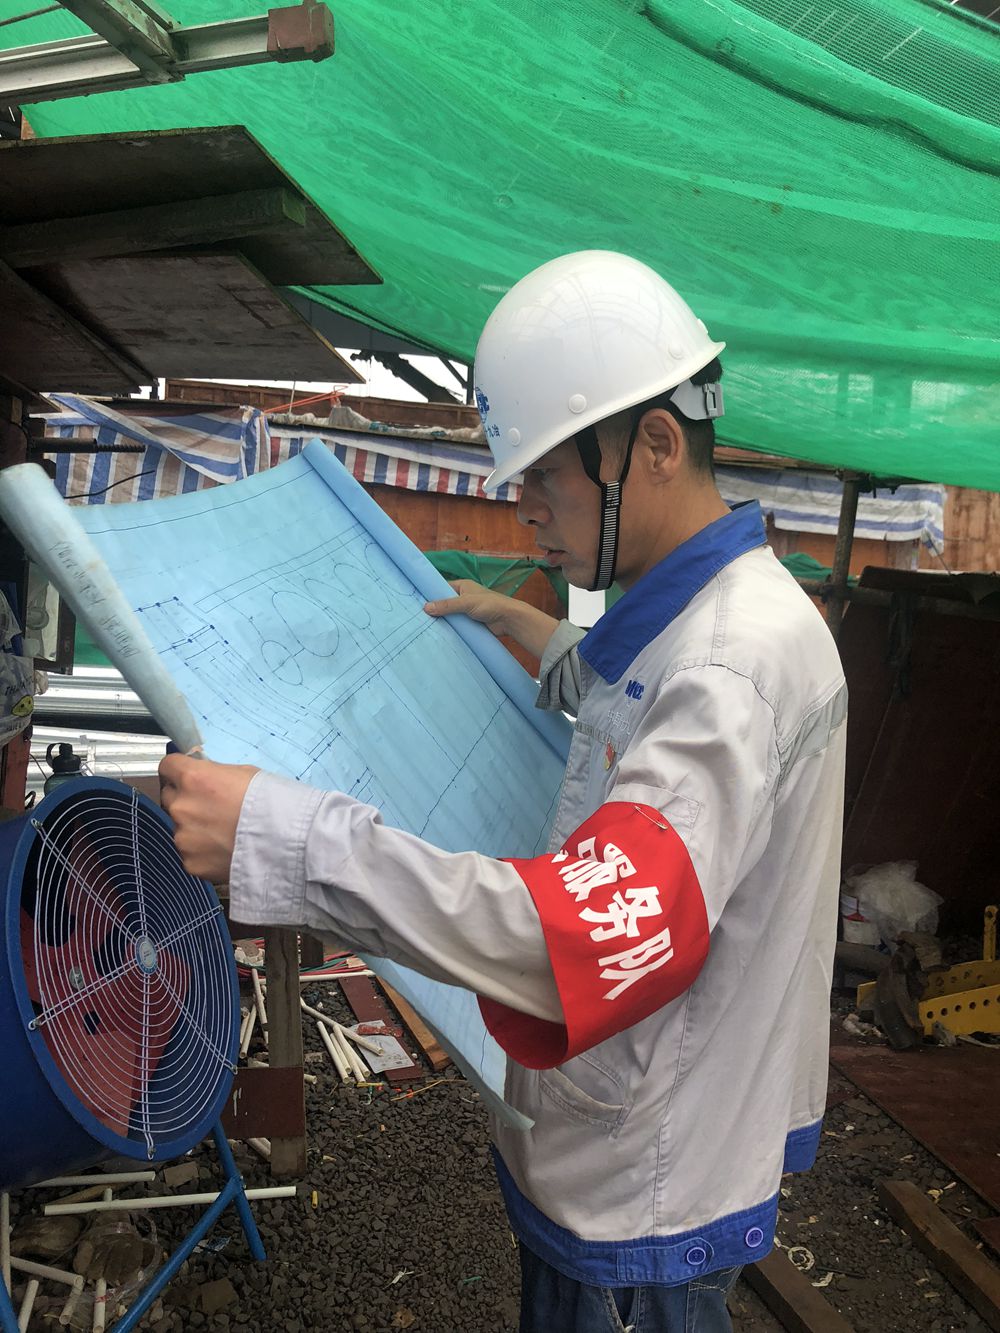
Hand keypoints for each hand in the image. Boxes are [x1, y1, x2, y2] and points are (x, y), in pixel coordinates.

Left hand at [159, 754, 259, 881]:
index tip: (185, 775)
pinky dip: (202, 851)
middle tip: (210, 806)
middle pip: (169, 797)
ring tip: (224, 833)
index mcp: (193, 778)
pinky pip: (189, 852)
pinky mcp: (190, 863)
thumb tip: (205, 778)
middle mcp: (181, 807)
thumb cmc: (271, 802)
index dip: (178, 770)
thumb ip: (214, 775)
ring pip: (179, 827)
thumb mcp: (244, 773)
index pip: (167, 766)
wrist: (286, 842)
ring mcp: (183, 838)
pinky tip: (225, 849)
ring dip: (194, 827)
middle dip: (185, 799)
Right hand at [424, 579, 511, 637]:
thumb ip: (447, 605)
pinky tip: (439, 634)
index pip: (442, 588)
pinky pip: (457, 625)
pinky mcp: (470, 623)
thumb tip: (426, 607)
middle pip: (445, 603)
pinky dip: (451, 629)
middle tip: (418, 617)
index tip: (417, 602)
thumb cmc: (490, 604)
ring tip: (425, 627)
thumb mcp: (466, 602)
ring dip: (443, 621)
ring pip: (450, 616)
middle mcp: (464, 597)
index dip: (431, 594)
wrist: (509, 620)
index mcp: (463, 586)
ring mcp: (467, 611)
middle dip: (435, 610)